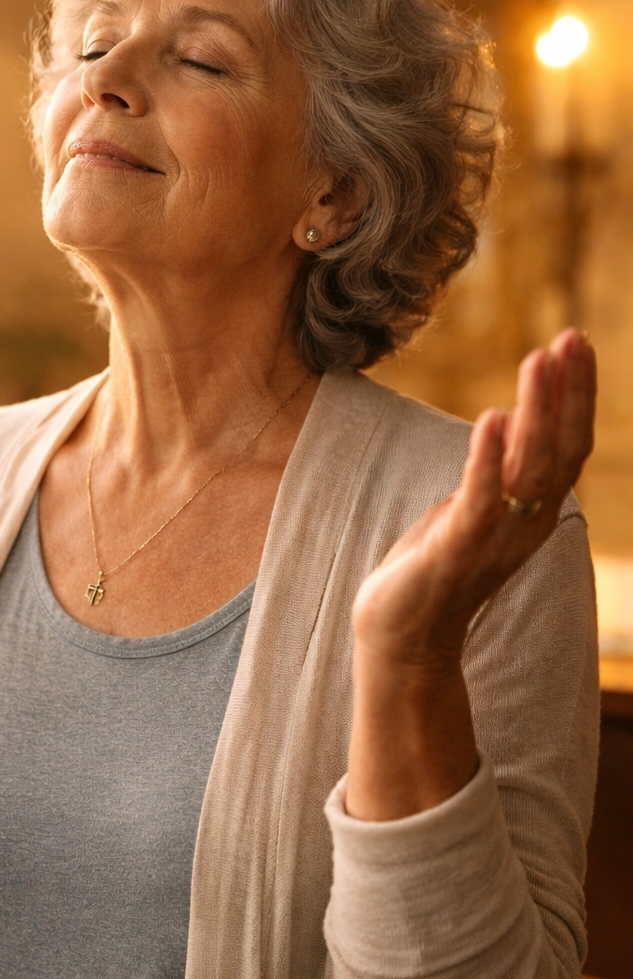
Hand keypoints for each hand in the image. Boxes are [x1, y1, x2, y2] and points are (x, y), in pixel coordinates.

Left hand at [346, 328, 595, 819]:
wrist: (401, 640)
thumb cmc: (434, 569)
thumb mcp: (473, 510)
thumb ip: (496, 472)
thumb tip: (509, 422)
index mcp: (531, 514)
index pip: (567, 447)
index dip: (576, 396)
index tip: (576, 344)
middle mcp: (523, 526)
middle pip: (560, 452)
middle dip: (568, 393)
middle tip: (571, 339)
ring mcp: (491, 540)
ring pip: (528, 471)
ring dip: (536, 413)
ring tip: (536, 362)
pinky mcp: (453, 553)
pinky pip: (479, 502)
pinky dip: (486, 460)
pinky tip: (491, 419)